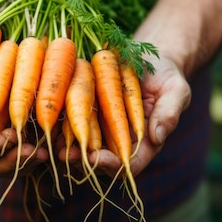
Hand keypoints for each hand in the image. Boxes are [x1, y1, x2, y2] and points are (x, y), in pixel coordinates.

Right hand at [0, 40, 47, 178]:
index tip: (0, 140)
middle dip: (14, 161)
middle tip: (30, 151)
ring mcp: (0, 136)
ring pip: (17, 158)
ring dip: (31, 158)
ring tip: (45, 151)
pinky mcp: (18, 125)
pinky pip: (32, 140)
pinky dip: (43, 141)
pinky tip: (57, 137)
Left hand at [58, 54, 190, 178]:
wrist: (150, 56)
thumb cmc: (167, 77)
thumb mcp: (176, 91)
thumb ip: (169, 114)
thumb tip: (158, 137)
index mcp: (143, 143)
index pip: (128, 164)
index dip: (112, 165)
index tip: (97, 158)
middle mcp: (119, 139)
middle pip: (100, 160)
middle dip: (82, 160)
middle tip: (67, 156)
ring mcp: (101, 126)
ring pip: (81, 144)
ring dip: (66, 147)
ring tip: (53, 144)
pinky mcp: (87, 109)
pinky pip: (71, 121)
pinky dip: (59, 125)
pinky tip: (46, 121)